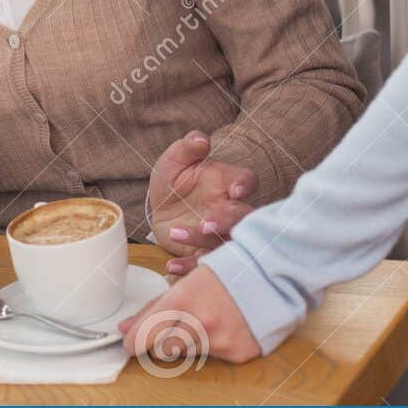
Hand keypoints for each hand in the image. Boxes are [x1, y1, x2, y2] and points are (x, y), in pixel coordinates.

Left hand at [119, 264, 262, 364]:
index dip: (133, 342)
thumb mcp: (186, 281)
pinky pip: (212, 357)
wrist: (273, 276)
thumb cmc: (227, 272)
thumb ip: (154, 307)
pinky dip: (212, 345)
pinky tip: (223, 327)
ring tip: (202, 321)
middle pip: (161, 350)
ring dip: (187, 342)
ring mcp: (220, 341)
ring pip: (186, 354)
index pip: (143, 335)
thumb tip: (125, 328)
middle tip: (170, 328)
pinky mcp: (237, 354)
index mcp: (182, 300)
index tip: (131, 342)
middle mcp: (200, 324)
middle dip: (160, 341)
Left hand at [148, 131, 257, 274]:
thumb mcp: (174, 160)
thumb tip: (200, 140)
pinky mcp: (204, 253)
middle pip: (242, 217)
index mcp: (227, 182)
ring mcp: (219, 233)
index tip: (236, 190)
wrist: (161, 207)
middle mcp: (229, 209)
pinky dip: (189, 267)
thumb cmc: (175, 180)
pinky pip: (203, 263)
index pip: (246, 181)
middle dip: (228, 221)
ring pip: (224, 242)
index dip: (245, 185)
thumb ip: (187, 147)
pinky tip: (171, 265)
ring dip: (203, 242)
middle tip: (208, 223)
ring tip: (177, 233)